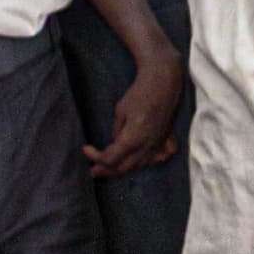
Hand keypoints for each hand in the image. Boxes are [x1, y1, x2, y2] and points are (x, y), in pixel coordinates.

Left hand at [84, 44, 186, 175]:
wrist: (163, 83)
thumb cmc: (139, 94)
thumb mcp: (120, 112)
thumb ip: (117, 133)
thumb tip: (116, 145)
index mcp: (132, 138)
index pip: (110, 158)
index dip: (95, 157)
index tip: (85, 149)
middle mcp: (147, 145)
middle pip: (123, 168)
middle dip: (106, 169)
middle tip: (94, 169)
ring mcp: (159, 144)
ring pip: (139, 165)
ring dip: (124, 167)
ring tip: (112, 165)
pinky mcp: (168, 139)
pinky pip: (159, 158)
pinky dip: (149, 162)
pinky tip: (143, 160)